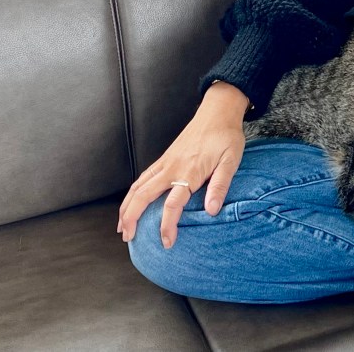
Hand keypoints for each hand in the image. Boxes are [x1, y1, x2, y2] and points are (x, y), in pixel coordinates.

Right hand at [116, 81, 248, 247]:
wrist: (218, 111)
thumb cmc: (226, 136)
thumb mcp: (231, 160)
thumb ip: (220, 185)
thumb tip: (212, 210)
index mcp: (190, 171)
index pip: (173, 204)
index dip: (167, 226)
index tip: (166, 242)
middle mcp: (173, 167)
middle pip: (144, 196)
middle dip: (133, 219)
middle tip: (129, 238)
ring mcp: (166, 162)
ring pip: (138, 187)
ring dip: (127, 207)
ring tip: (123, 227)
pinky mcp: (165, 158)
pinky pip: (143, 177)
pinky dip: (133, 192)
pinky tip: (131, 202)